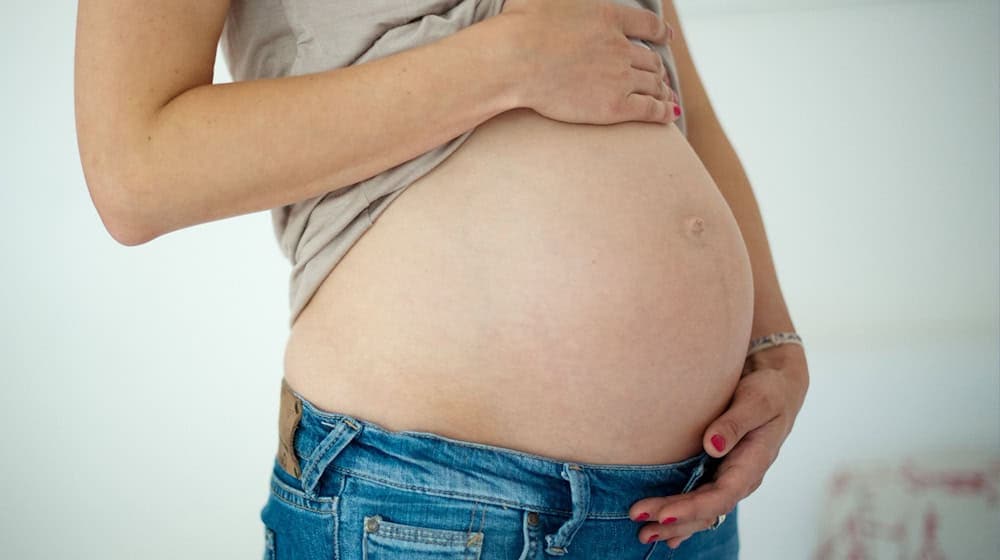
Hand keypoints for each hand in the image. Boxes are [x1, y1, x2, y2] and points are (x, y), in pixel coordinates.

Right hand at [499, 0, 679, 125]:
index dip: (660, 32)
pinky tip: (669, 113)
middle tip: (660, 76)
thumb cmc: (520, 25)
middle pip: (650, 58)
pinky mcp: (614, 106)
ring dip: (661, 89)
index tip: (666, 38)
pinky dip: (663, 110)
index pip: (646, 25)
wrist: (516, 58)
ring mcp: (619, 77)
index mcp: (607, 16)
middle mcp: (619, 46)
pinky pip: (649, 108)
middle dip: (657, 67)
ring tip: (665, 96)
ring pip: (652, 83)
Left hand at [628, 344, 809, 548]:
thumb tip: (712, 445)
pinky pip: (700, 501)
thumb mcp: (757, 400)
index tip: (664, 514)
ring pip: (702, 511)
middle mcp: (741, 478)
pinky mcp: (718, 471)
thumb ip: (736, 422)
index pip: (721, 495)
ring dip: (674, 524)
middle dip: (673, 519)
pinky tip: (665, 531)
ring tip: (643, 534)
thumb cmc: (768, 390)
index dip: (692, 508)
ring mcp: (729, 477)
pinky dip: (682, 517)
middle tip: (638, 518)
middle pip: (707, 509)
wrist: (777, 387)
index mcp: (753, 464)